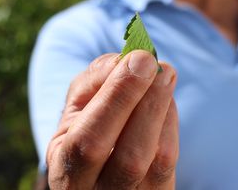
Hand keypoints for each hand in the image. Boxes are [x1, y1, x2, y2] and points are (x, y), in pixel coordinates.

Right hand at [46, 50, 178, 188]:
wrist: (103, 178)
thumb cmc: (86, 130)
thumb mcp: (76, 110)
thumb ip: (94, 80)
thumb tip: (128, 60)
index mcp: (66, 171)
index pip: (88, 141)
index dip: (117, 98)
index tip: (138, 59)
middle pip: (129, 159)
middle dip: (146, 104)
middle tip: (158, 65)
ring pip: (156, 160)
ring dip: (163, 108)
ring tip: (165, 74)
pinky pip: (171, 162)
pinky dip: (171, 121)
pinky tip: (165, 98)